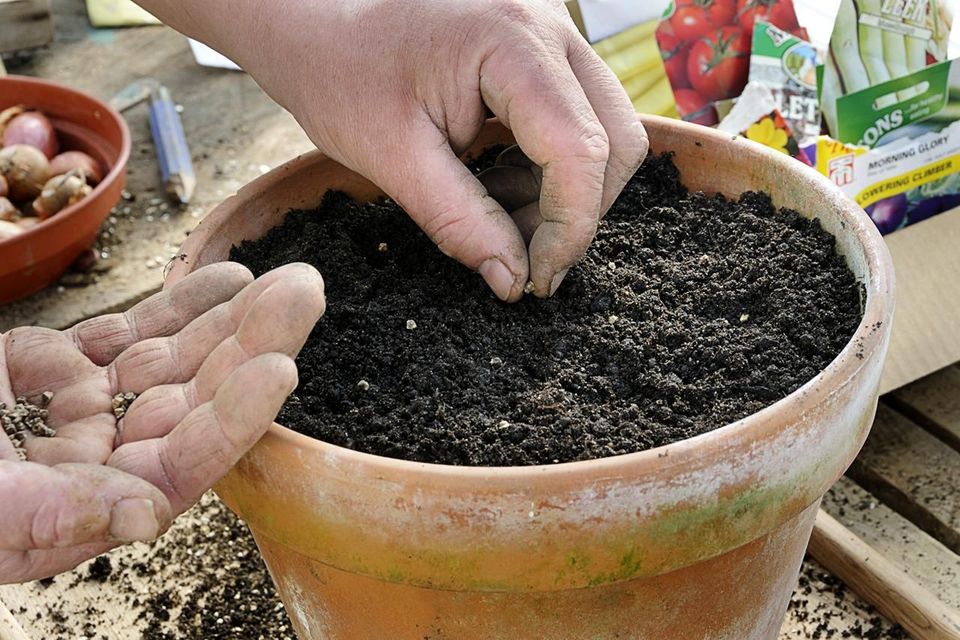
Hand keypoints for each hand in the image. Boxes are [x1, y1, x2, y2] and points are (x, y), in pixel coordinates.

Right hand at [0, 263, 324, 583]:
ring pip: (173, 360)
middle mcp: (103, 459)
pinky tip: (227, 276)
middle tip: (306, 292)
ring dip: (229, 319)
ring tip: (285, 277)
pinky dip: (176, 305)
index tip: (280, 367)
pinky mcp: (58, 369)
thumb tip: (147, 512)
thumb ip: (46, 517)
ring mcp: (86, 410)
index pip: (182, 462)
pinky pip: (131, 333)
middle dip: (252, 345)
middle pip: (194, 400)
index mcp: (90, 506)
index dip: (232, 417)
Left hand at [140, 0, 648, 300]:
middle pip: (616, 137)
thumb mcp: (392, 158)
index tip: (535, 279)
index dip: (569, 227)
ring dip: (564, 193)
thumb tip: (514, 280)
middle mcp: (548, 27)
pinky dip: (550, 169)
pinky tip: (497, 185)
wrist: (316, 22)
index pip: (578, 148)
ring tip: (494, 214)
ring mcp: (551, 34)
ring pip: (605, 130)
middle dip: (577, 211)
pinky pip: (579, 119)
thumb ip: (459, 222)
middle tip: (522, 257)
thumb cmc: (340, 74)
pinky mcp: (542, 51)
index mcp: (511, 42)